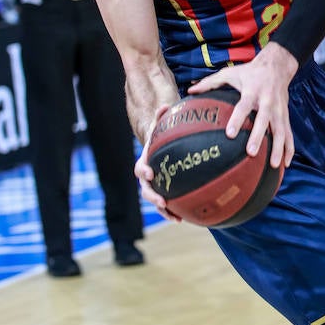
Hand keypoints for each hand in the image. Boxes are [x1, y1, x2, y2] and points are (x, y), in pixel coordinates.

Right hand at [136, 103, 182, 220]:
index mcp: (145, 161)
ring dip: (164, 211)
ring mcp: (157, 186)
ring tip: (176, 218)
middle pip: (146, 190)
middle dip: (152, 197)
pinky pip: (169, 205)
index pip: (139, 168)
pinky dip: (175, 212)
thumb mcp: (162, 126)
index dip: (143, 171)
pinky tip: (185, 218)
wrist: (163, 147)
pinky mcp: (167, 192)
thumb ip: (162, 117)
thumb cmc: (163, 136)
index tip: (150, 173)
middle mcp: (148, 177)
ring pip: (157, 201)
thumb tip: (165, 106)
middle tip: (162, 202)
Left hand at [190, 42, 296, 170]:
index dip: (237, 120)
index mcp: (252, 91)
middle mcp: (267, 101)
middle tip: (251, 153)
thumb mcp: (230, 73)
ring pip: (280, 131)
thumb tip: (190, 89)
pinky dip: (289, 149)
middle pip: (264, 121)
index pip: (244, 107)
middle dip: (258, 137)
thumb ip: (210, 82)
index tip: (230, 134)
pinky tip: (286, 164)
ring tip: (273, 165)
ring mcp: (279, 110)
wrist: (277, 66)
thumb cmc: (249, 72)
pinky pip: (289, 134)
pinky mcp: (286, 116)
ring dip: (278, 148)